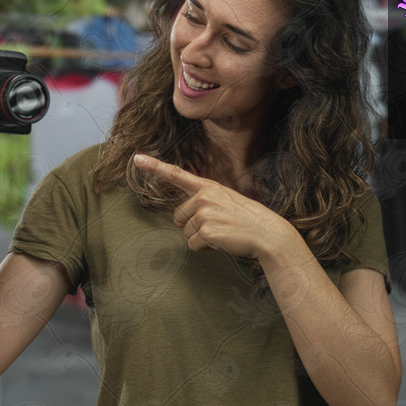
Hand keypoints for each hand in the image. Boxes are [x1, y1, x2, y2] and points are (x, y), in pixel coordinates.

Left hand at [133, 154, 299, 260]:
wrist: (268, 234)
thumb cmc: (247, 220)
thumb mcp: (226, 201)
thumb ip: (202, 203)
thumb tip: (178, 218)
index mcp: (208, 187)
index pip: (176, 174)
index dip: (155, 166)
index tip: (137, 158)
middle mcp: (204, 197)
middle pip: (179, 217)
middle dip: (194, 226)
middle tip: (218, 226)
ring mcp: (204, 213)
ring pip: (186, 232)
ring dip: (202, 238)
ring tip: (224, 233)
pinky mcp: (206, 231)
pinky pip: (194, 245)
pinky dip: (207, 248)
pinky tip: (224, 242)